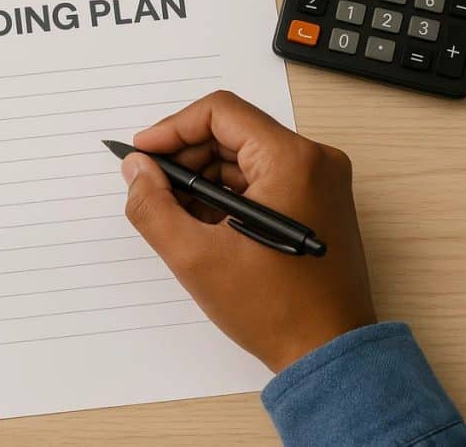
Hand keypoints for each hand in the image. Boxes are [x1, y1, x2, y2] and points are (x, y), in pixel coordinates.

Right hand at [120, 91, 375, 371]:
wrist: (329, 353)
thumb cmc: (277, 310)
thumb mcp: (196, 257)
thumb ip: (153, 205)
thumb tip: (137, 170)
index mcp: (292, 160)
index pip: (220, 112)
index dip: (173, 128)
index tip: (144, 154)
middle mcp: (314, 160)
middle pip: (232, 132)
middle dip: (186, 157)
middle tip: (152, 187)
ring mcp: (321, 181)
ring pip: (245, 157)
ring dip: (204, 178)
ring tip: (175, 213)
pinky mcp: (317, 202)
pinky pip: (262, 179)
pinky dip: (228, 195)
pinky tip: (203, 225)